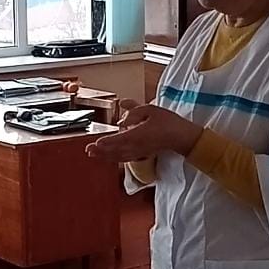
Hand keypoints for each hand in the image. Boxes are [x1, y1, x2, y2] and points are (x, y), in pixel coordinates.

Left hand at [86, 100, 201, 162]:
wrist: (181, 137)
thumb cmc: (167, 122)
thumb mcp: (150, 110)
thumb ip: (134, 111)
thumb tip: (121, 118)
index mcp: (139, 135)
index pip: (119, 140)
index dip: (107, 142)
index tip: (96, 143)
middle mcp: (137, 146)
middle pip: (116, 150)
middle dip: (101, 151)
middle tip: (88, 151)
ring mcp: (139, 152)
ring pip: (119, 156)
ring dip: (105, 156)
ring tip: (94, 155)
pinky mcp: (142, 154)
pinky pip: (125, 158)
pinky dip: (115, 158)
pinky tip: (109, 157)